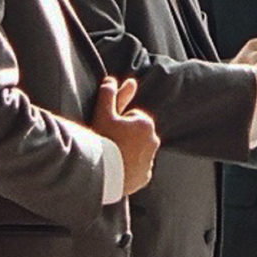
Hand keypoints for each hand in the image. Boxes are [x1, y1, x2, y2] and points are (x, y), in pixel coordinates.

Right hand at [94, 74, 160, 196]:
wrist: (104, 173)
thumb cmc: (103, 140)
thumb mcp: (103, 113)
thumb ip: (108, 94)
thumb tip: (111, 80)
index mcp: (146, 123)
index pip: (130, 117)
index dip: (117, 122)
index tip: (109, 130)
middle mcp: (153, 141)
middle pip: (134, 134)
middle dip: (124, 136)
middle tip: (108, 143)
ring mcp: (150, 160)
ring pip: (137, 151)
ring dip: (127, 152)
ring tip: (111, 157)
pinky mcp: (145, 176)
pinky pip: (137, 169)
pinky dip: (129, 168)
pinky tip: (116, 169)